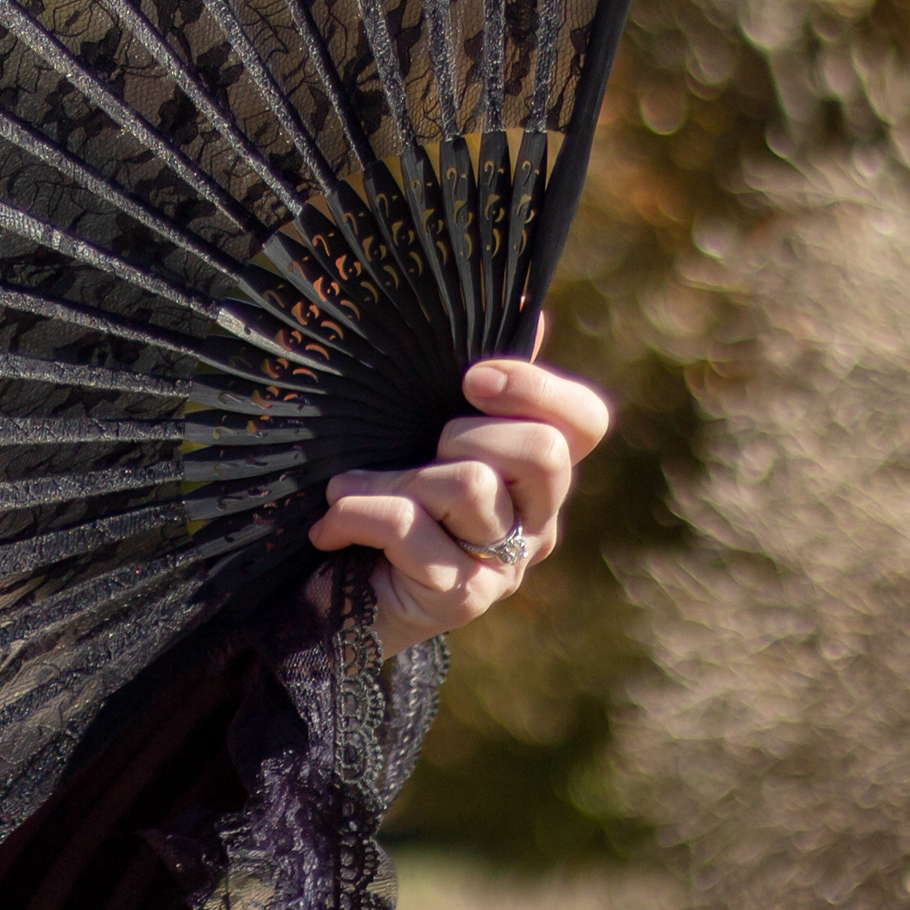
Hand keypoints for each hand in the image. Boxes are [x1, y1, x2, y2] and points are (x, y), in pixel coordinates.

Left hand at [303, 320, 611, 660]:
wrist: (323, 602)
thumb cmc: (373, 501)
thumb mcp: (412, 433)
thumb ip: (463, 382)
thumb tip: (532, 308)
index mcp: (535, 476)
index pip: (586, 423)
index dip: (538, 389)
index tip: (470, 379)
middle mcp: (536, 523)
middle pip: (543, 453)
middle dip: (464, 434)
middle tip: (415, 452)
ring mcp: (505, 566)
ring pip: (470, 486)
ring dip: (391, 477)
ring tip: (348, 489)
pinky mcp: (462, 598)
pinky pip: (412, 527)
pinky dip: (358, 512)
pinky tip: (330, 526)